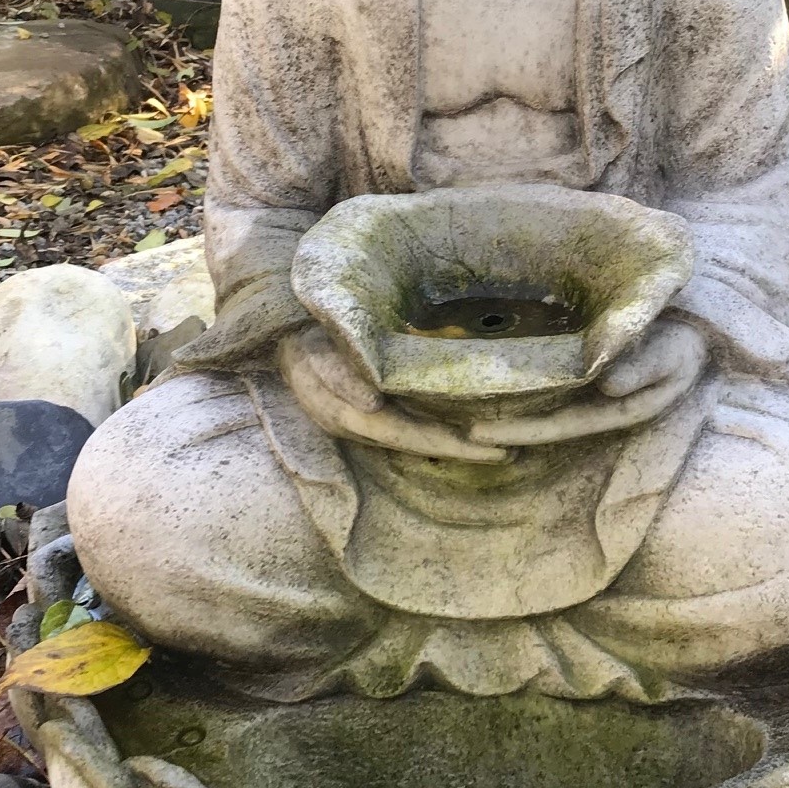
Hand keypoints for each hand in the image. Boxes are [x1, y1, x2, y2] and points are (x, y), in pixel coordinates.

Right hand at [278, 326, 507, 463]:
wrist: (281, 336)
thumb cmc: (304, 337)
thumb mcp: (316, 351)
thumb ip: (339, 375)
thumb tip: (372, 402)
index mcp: (345, 414)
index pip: (406, 435)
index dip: (447, 444)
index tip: (488, 448)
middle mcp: (356, 426)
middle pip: (416, 444)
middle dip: (459, 451)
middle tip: (507, 451)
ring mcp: (361, 422)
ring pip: (412, 439)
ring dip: (450, 443)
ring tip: (493, 444)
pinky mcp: (366, 412)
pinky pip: (405, 426)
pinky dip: (433, 429)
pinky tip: (460, 427)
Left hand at [473, 318, 707, 446]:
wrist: (698, 326)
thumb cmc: (687, 342)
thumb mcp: (673, 356)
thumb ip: (644, 369)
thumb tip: (606, 385)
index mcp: (617, 409)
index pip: (559, 426)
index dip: (520, 431)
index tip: (478, 435)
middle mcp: (598, 403)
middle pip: (543, 420)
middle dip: (503, 424)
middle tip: (455, 426)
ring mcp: (591, 386)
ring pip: (544, 402)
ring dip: (510, 404)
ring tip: (464, 401)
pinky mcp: (587, 364)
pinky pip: (551, 376)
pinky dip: (525, 377)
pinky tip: (497, 372)